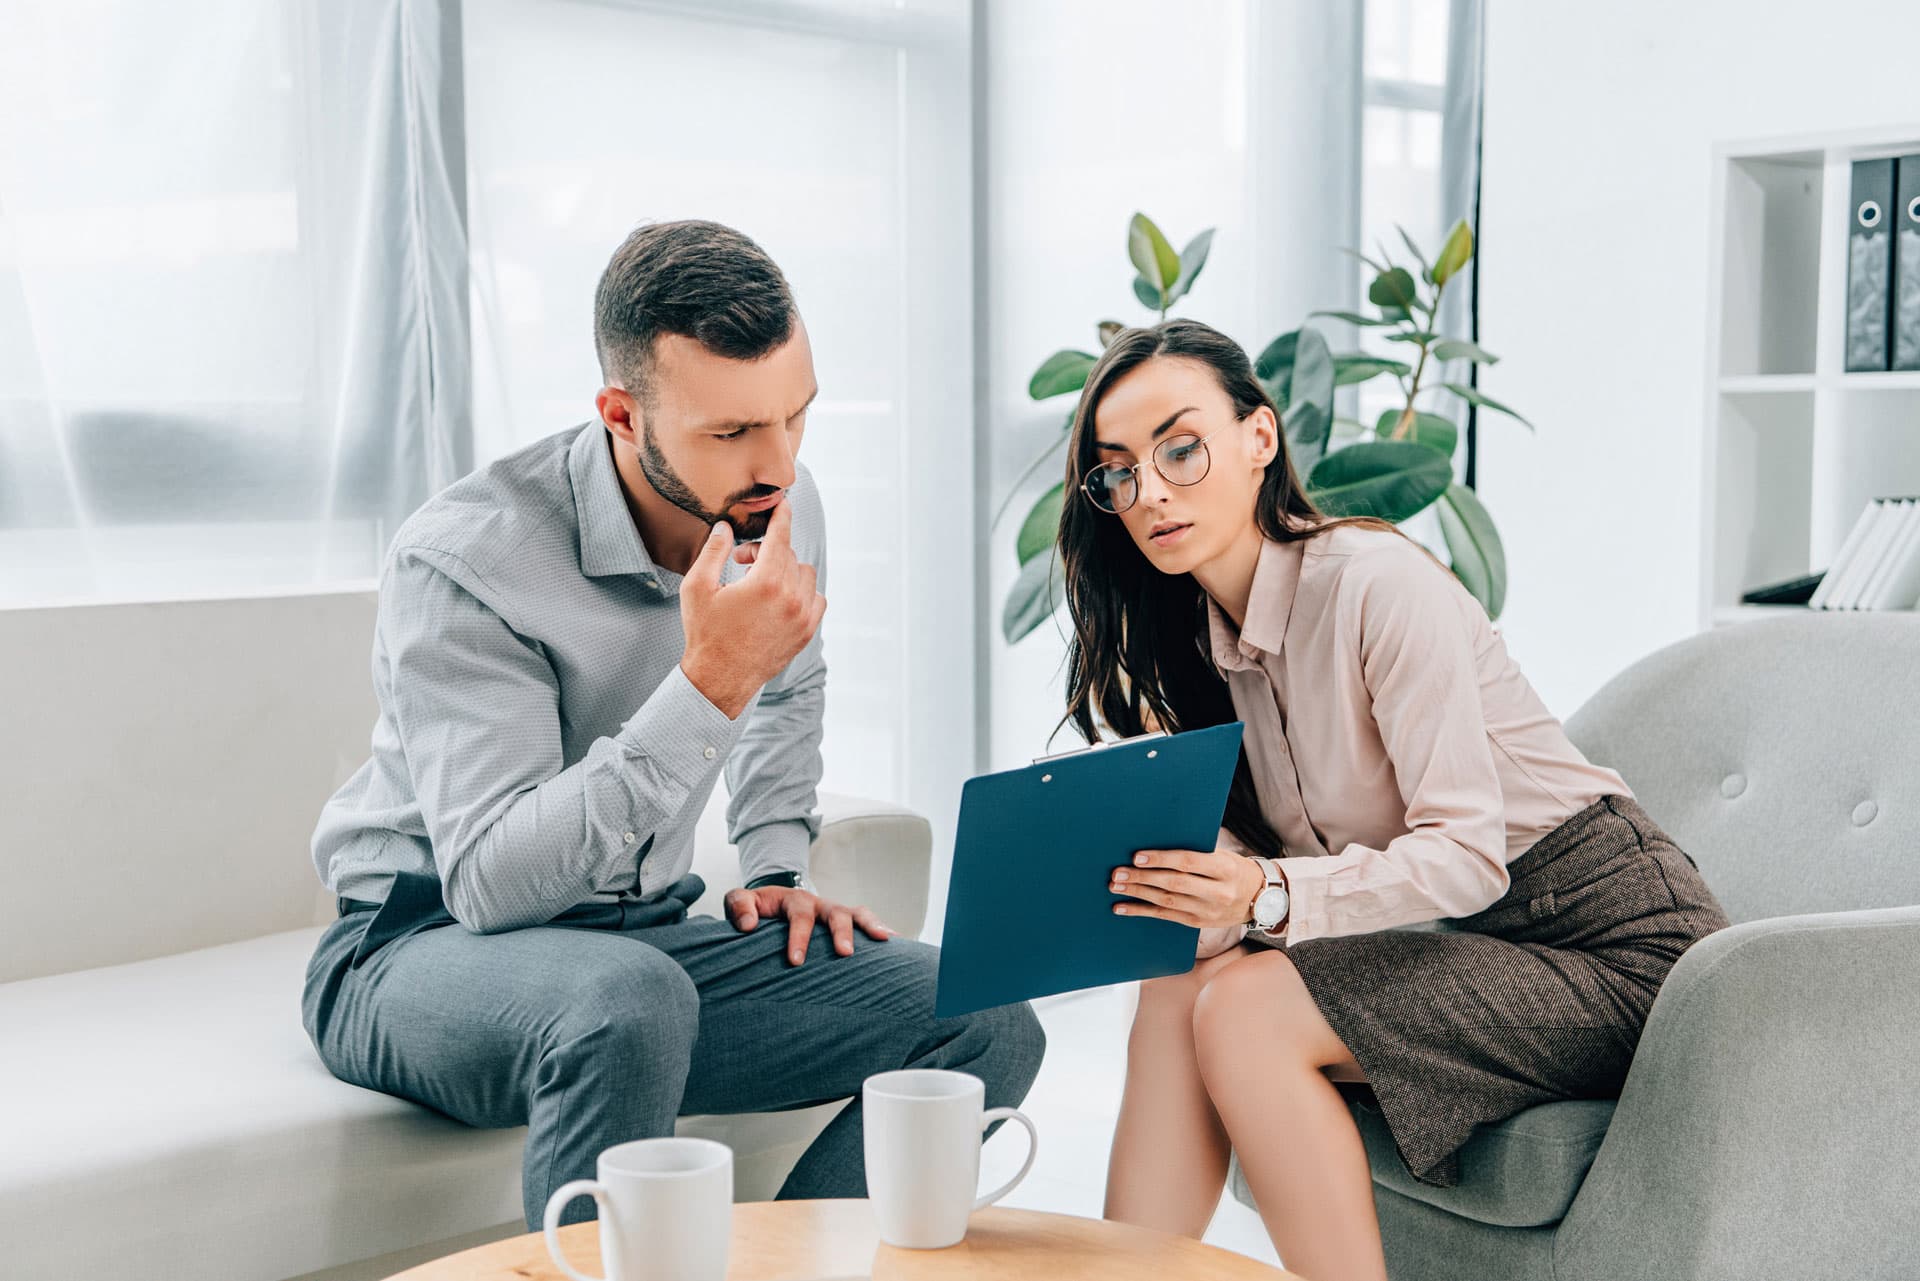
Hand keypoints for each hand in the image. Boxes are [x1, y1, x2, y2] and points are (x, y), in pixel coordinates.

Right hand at [680, 501, 826, 717]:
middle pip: (788, 554)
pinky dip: (802, 591)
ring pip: (805, 574)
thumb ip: (713, 551)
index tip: (783, 504)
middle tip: (742, 560)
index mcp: (765, 583)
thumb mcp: (697, 587)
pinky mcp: (807, 632)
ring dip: (785, 569)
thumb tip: (725, 527)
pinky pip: (816, 598)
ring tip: (759, 581)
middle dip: (766, 550)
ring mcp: (803, 617)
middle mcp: (791, 598)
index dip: (781, 516)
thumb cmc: (705, 633)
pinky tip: (780, 597)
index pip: (780, 536)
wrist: (719, 679)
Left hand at [723, 885, 895, 964]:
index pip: (799, 915)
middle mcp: (817, 903)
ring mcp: (832, 911)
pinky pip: (865, 920)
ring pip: (856, 913)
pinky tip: (896, 941)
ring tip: (884, 939)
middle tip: (845, 953)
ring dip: (869, 925)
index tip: (796, 961)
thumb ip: (739, 907)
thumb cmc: (755, 909)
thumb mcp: (740, 902)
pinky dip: (881, 927)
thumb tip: (749, 925)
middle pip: (835, 912)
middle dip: (841, 932)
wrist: (769, 904)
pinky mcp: (843, 921)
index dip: (799, 936)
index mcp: (793, 899)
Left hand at [1110, 842, 1266, 929]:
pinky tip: (1123, 907)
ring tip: (1116, 886)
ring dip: (1138, 893)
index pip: (1189, 862)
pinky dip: (1141, 911)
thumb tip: (1157, 843)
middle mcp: (1218, 892)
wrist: (1259, 899)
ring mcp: (1207, 911)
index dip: (1161, 859)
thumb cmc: (1235, 870)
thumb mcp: (1224, 856)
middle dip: (1143, 877)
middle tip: (1118, 872)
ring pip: (1166, 901)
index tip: (1137, 856)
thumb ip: (1197, 852)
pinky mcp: (1198, 923)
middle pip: (1174, 883)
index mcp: (1225, 869)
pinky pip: (1165, 917)